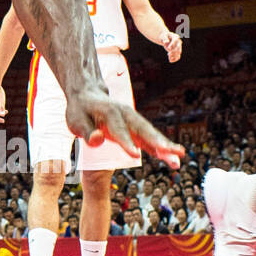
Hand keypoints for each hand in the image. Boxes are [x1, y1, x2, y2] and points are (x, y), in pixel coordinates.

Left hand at [64, 89, 183, 169]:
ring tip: (179, 157)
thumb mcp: (76, 121)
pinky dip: (161, 148)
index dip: (126, 142)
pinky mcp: (135, 127)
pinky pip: (150, 138)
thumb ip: (87, 132)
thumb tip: (98, 140)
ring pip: (150, 133)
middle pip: (142, 129)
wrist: (87, 96)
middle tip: (172, 152)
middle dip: (157, 142)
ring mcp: (133, 120)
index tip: (135, 155)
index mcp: (109, 113)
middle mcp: (125, 114)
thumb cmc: (80, 111)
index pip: (118, 130)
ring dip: (165, 146)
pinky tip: (173, 159)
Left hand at [158, 30, 182, 62]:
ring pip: (178, 53)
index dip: (172, 44)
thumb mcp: (163, 36)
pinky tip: (170, 61)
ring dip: (174, 56)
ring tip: (169, 58)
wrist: (165, 38)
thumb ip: (164, 38)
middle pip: (178, 47)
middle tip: (168, 54)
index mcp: (176, 37)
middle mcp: (179, 42)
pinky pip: (178, 56)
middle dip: (174, 51)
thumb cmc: (164, 36)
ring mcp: (179, 47)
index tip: (168, 48)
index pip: (175, 41)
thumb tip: (166, 42)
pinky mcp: (177, 51)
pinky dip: (175, 59)